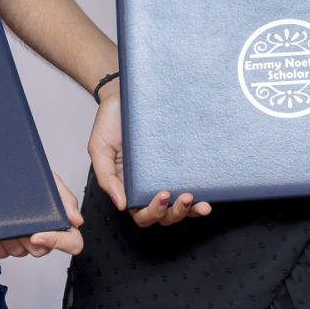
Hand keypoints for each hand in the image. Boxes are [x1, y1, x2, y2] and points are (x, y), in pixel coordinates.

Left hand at [0, 172, 87, 257]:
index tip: (37, 235)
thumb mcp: (53, 181)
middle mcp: (44, 234)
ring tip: (8, 217)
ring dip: (12, 237)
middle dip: (28, 237)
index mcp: (61, 222)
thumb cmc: (33, 177)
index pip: (72, 243)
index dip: (57, 242)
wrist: (6, 173)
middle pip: (42, 251)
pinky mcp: (5, 245)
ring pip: (20, 252)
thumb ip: (66, 199)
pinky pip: (2, 252)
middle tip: (20, 221)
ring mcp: (24, 242)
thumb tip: (76, 220)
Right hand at [87, 87, 211, 226]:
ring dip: (191, 210)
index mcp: (128, 187)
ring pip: (180, 205)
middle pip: (164, 215)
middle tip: (184, 198)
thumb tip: (120, 204)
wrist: (123, 93)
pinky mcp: (179, 160)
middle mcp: (148, 184)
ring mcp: (165, 174)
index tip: (160, 196)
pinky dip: (201, 193)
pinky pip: (192, 181)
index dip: (152, 213)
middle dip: (175, 213)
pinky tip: (209, 193)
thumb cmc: (109, 121)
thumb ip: (106, 178)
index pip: (141, 213)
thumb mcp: (99, 149)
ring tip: (201, 203)